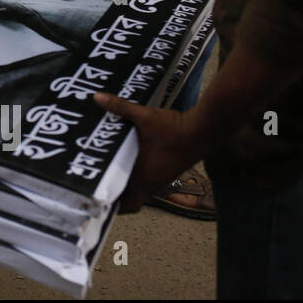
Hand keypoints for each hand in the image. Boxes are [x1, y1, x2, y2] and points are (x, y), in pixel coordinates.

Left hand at [93, 91, 211, 212]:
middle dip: (118, 194)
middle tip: (101, 182)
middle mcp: (154, 181)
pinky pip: (151, 178)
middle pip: (132, 198)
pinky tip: (133, 159)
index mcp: (144, 176)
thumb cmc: (174, 127)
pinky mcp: (171, 169)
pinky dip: (141, 173)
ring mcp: (164, 176)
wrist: (204, 129)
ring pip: (142, 187)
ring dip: (129, 181)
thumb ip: (120, 107)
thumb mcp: (144, 116)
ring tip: (111, 169)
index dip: (113, 204)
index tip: (97, 198)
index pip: (127, 204)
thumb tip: (97, 97)